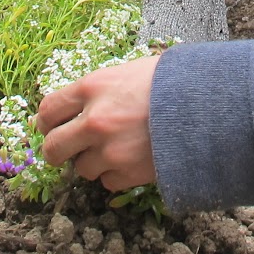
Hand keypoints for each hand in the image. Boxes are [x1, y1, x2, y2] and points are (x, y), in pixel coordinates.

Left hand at [37, 54, 160, 191]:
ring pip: (81, 169)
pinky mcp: (127, 173)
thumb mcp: (131, 71)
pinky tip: (132, 158)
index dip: (46, 121)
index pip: (47, 109)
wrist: (207, 106)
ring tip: (115, 148)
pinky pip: (107, 182)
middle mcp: (94, 120)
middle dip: (57, 151)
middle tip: (67, 149)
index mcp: (92, 88)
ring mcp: (110, 150)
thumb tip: (80, 103)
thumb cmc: (172, 81)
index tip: (50, 126)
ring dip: (93, 161)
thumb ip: (102, 88)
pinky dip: (116, 174)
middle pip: (53, 148)